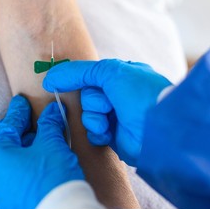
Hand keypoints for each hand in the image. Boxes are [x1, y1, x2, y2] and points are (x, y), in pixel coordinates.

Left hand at [0, 95, 83, 208]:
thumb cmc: (50, 179)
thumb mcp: (51, 145)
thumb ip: (49, 125)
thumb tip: (53, 110)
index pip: (8, 124)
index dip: (18, 111)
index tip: (22, 101)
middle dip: (9, 129)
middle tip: (22, 120)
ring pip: (1, 158)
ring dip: (16, 146)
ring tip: (34, 140)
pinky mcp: (5, 199)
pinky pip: (7, 173)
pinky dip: (17, 162)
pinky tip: (34, 160)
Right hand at [43, 59, 171, 165]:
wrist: (159, 129)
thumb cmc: (140, 94)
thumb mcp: (109, 72)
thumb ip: (79, 72)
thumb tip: (50, 78)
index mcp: (122, 75)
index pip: (89, 75)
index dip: (74, 79)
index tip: (54, 82)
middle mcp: (119, 95)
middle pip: (87, 95)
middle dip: (93, 101)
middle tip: (107, 104)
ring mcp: (116, 116)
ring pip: (88, 114)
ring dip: (95, 117)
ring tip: (110, 120)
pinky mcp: (114, 136)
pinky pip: (93, 132)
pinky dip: (98, 132)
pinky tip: (108, 133)